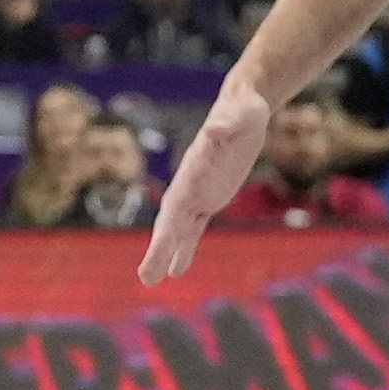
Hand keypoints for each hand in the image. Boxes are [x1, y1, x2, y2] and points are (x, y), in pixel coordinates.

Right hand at [138, 85, 268, 282]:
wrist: (243, 108)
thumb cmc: (242, 109)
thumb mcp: (241, 115)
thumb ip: (227, 123)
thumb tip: (215, 129)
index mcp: (194, 171)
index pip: (177, 204)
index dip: (168, 227)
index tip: (158, 248)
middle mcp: (190, 185)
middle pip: (170, 223)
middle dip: (158, 250)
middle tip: (145, 279)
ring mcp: (198, 193)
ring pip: (179, 230)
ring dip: (166, 254)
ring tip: (151, 281)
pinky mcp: (210, 197)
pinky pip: (195, 226)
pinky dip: (186, 247)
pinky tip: (177, 269)